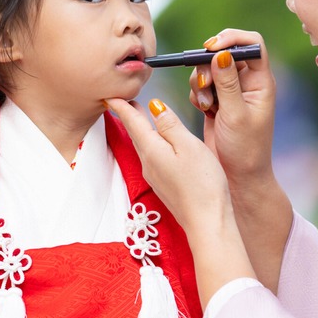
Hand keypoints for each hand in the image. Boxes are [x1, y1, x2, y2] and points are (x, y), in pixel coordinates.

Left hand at [104, 97, 229, 237]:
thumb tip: (155, 106)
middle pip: (135, 134)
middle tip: (123, 101)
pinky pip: (152, 158)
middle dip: (129, 116)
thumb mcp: (189, 146)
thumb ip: (171, 125)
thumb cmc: (203, 185)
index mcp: (152, 150)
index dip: (122, 106)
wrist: (207, 223)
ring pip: (143, 146)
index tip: (110, 94)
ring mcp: (155, 177)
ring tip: (139, 117)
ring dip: (140, 130)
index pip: (132, 122)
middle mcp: (148, 164)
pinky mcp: (164, 186)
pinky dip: (151, 145)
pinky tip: (158, 145)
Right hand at [190, 29, 275, 182]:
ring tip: (207, 106)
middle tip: (205, 85)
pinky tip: (204, 111)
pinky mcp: (217, 100)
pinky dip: (197, 94)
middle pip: (224, 53)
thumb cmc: (245, 149)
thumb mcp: (236, 114)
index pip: (252, 44)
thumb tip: (221, 54)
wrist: (238, 175)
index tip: (211, 48)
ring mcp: (231, 90)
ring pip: (208, 68)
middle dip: (208, 66)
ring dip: (201, 83)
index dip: (231, 39)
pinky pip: (201, 84)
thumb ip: (227, 83)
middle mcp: (248, 82)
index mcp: (261, 81)